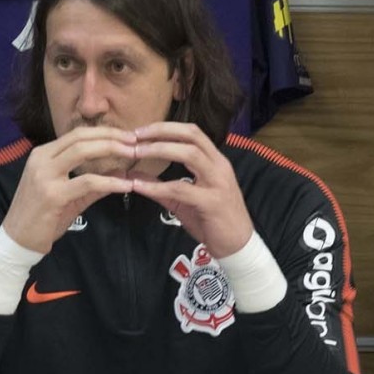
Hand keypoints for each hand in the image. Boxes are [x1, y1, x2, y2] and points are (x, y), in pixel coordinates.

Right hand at [3, 126, 136, 255]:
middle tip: (135, 141)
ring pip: (82, 151)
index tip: (126, 136)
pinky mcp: (52, 194)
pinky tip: (125, 185)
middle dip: (111, 136)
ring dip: (111, 149)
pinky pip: (87, 182)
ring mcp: (45, 175)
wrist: (17, 241)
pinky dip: (109, 181)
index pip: (77, 134)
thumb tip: (121, 172)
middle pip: (81, 136)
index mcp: (43, 155)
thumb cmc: (41, 219)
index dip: (104, 132)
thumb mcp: (69, 196)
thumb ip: (93, 184)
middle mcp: (42, 159)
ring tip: (133, 154)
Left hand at [128, 122, 254, 258]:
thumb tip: (136, 176)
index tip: (142, 130)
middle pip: (191, 135)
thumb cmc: (213, 222)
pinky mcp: (212, 202)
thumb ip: (162, 187)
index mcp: (215, 162)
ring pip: (190, 154)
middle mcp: (219, 166)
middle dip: (162, 131)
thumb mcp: (184, 201)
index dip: (166, 127)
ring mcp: (218, 183)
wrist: (237, 246)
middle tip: (136, 135)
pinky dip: (158, 186)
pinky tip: (139, 186)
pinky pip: (181, 189)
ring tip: (137, 152)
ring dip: (160, 149)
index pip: (192, 133)